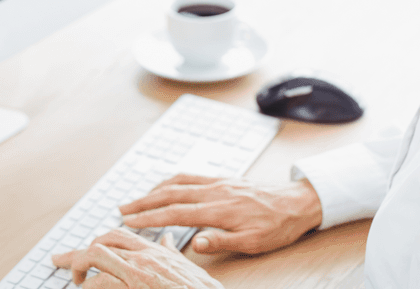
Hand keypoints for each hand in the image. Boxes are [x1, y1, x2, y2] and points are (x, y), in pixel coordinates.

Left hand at [52, 227, 221, 287]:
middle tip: (63, 266)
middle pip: (100, 244)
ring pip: (95, 258)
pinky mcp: (133, 287)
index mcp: (152, 251)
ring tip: (77, 283)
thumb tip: (167, 239)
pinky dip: (88, 287)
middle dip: (77, 256)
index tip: (75, 254)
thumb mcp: (184, 266)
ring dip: (80, 272)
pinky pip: (99, 283)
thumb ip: (170, 252)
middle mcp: (142, 258)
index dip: (93, 243)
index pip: (116, 237)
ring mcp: (136, 273)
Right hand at [119, 174, 322, 254]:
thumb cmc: (277, 226)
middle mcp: (215, 191)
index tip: (130, 222)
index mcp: (219, 209)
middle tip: (121, 210)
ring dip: (154, 190)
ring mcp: (219, 182)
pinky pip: (192, 176)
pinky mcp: (224, 179)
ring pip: (178, 182)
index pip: (176, 213)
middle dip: (144, 202)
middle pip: (171, 194)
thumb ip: (222, 242)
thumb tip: (195, 243)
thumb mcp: (253, 242)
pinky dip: (172, 180)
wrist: (297, 202)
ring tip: (136, 199)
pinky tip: (165, 186)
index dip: (150, 218)